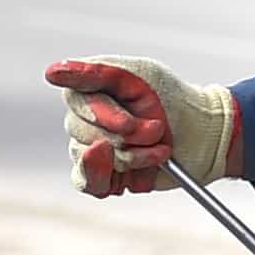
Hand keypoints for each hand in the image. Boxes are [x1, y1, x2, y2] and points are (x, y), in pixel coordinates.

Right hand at [47, 55, 236, 197]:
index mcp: (91, 88)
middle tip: (157, 130)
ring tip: (157, 150)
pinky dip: (108, 178)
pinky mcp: (102, 175)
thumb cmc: (171, 100)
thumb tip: (52, 72)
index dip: (103, 115)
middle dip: (126, 136)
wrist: (202, 136)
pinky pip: (86, 182)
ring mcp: (91, 147)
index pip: (75, 99)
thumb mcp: (138, 76)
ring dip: (130, 157)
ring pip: (88, 158)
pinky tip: (132, 175)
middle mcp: (85, 117)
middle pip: (82, 131)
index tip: (129, 124)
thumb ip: (95, 73)